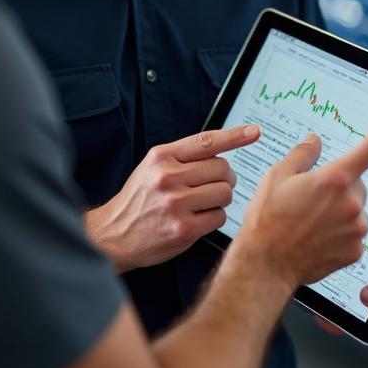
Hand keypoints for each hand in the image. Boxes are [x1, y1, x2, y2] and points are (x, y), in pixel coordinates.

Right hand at [86, 124, 260, 272]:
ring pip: (225, 192)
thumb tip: (221, 149)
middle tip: (212, 186)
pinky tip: (197, 220)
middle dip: (224, 178)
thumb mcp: (152, 168)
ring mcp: (176, 204)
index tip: (254, 132)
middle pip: (223, 169)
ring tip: (202, 204)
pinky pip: (219, 217)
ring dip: (220, 199)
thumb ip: (182, 157)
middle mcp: (168, 177)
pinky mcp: (183, 229)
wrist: (113, 235)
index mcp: (161, 157)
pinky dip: (214, 218)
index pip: (206, 141)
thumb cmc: (139, 200)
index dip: (234, 136)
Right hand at [238, 106, 367, 289]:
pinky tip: (317, 237)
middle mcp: (351, 203)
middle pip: (355, 184)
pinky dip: (339, 233)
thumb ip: (302, 155)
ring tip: (309, 221)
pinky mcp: (356, 250)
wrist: (267, 263)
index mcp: (334, 179)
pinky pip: (353, 233)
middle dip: (339, 186)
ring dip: (339, 211)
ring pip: (355, 210)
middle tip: (309, 198)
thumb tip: (315, 141)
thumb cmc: (268, 218)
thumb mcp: (277, 176)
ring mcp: (356, 229)